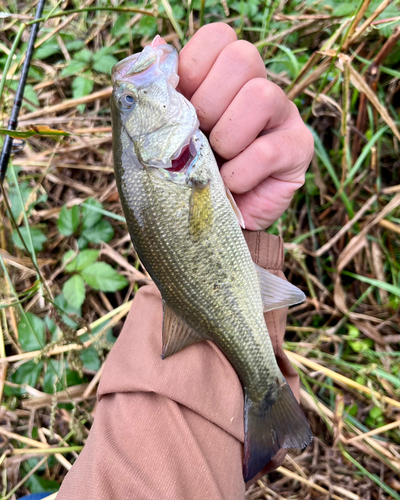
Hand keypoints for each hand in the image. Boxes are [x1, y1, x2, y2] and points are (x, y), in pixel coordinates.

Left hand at [178, 23, 313, 229]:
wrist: (211, 220)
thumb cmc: (186, 174)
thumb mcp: (164, 133)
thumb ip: (158, 93)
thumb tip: (155, 45)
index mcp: (223, 77)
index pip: (219, 36)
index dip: (194, 68)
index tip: (182, 105)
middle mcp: (258, 87)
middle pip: (243, 57)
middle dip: (209, 104)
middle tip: (201, 138)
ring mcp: (283, 115)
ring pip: (261, 95)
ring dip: (226, 138)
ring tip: (218, 163)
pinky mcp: (299, 148)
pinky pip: (268, 150)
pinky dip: (240, 173)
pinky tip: (232, 185)